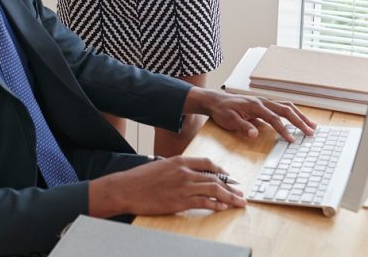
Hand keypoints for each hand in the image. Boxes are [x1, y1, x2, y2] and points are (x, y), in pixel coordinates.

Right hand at [88, 155, 245, 216]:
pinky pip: (203, 202)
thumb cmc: (141, 179)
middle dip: (230, 186)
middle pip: (214, 177)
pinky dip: (215, 205)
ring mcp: (183, 186)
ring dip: (228, 196)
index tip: (229, 176)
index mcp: (180, 160)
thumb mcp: (161, 166)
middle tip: (240, 192)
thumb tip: (188, 175)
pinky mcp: (180, 201)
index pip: (207, 163)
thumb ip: (177, 169)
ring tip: (238, 202)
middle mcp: (184, 171)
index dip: (220, 170)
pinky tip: (222, 207)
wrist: (127, 188)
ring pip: (213, 189)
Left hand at [184, 88, 316, 141]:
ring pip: (287, 106)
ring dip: (300, 115)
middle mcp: (263, 101)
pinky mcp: (265, 104)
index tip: (292, 140)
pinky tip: (299, 119)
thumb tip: (255, 134)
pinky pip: (282, 107)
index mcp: (255, 106)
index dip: (284, 130)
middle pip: (286, 110)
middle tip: (311, 132)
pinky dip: (293, 113)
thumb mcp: (229, 120)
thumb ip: (243, 126)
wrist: (216, 101)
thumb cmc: (223, 111)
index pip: (274, 118)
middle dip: (300, 121)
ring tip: (311, 126)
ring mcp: (265, 101)